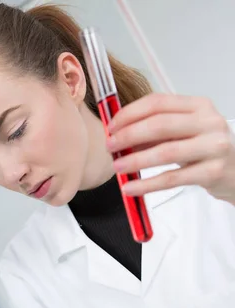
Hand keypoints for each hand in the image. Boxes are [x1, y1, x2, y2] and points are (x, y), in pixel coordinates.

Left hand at [107, 93, 234, 203]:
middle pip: (160, 125)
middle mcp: (208, 122)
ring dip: (136, 160)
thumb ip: (156, 132)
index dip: (130, 114)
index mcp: (199, 106)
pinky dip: (148, 184)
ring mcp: (213, 147)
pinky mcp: (212, 172)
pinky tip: (131, 188)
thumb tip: (119, 135)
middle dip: (129, 135)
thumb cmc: (205, 150)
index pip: (158, 103)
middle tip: (110, 146)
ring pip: (166, 152)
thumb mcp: (184, 133)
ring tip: (117, 167)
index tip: (111, 126)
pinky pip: (173, 178)